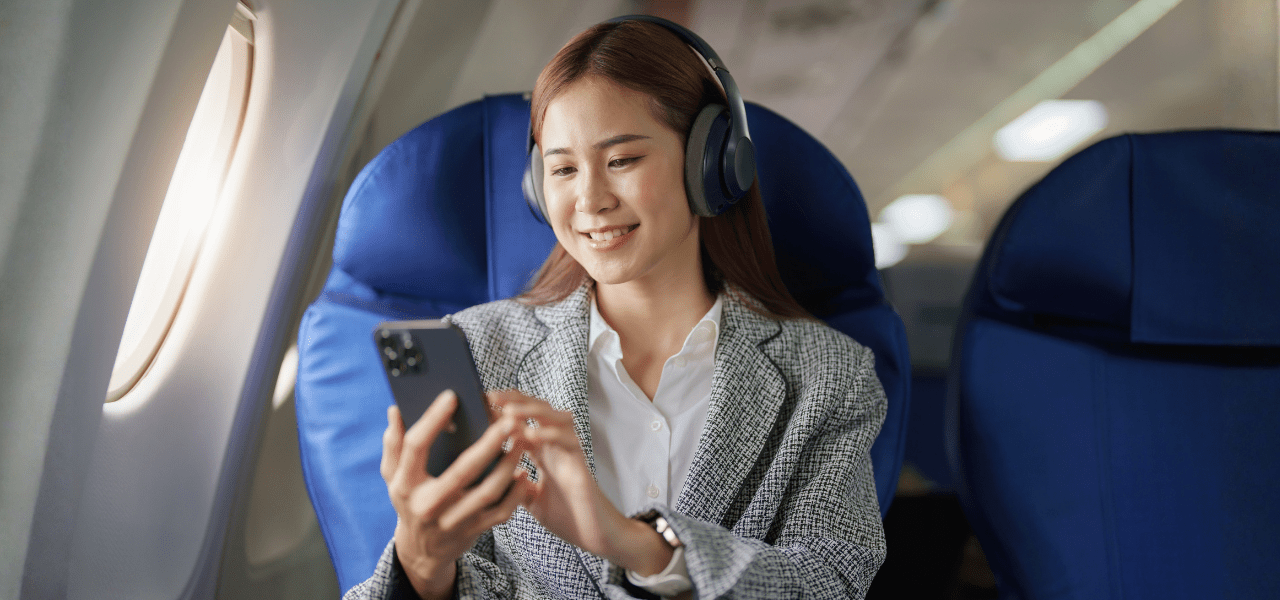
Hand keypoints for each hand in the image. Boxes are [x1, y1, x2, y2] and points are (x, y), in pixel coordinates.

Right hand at [382, 390, 534, 599]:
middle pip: (462, 470)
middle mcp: (428, 504)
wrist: (420, 551)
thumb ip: (393, 443)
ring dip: (508, 465)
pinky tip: (523, 473)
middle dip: (488, 444)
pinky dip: (515, 493)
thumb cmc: (409, 500)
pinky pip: (500, 512)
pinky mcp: (473, 531)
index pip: (416, 446)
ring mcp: (452, 521)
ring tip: (522, 441)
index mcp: (404, 484)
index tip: (452, 395)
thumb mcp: (392, 475)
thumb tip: (396, 409)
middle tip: (508, 420)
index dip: (433, 419)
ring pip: (488, 492)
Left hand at [488, 391, 673, 575]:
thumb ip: (515, 484)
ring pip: (555, 417)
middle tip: (491, 396)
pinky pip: (569, 441)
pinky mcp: (581, 464)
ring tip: (509, 410)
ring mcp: (570, 453)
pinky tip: (531, 434)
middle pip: (538, 411)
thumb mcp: (531, 500)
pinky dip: (550, 434)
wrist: (596, 536)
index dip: (503, 411)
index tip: (481, 404)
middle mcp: (556, 448)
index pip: (523, 421)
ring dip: (532, 411)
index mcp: (543, 453)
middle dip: (515, 400)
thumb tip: (493, 474)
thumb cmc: (568, 517)